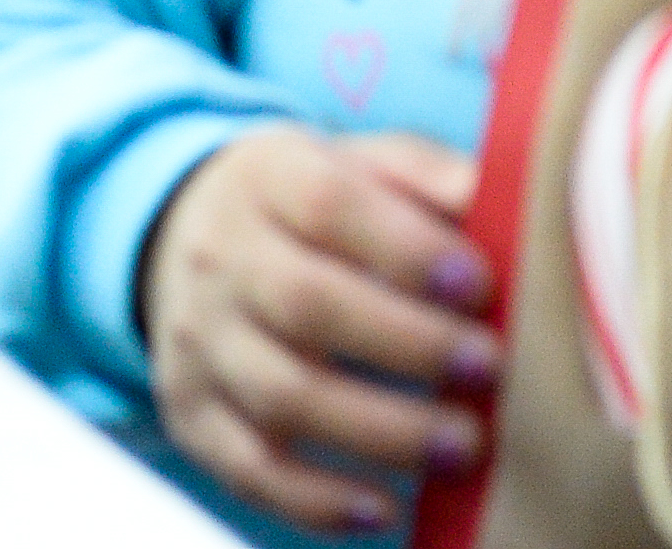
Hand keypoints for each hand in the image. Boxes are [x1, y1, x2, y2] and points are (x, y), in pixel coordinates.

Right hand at [140, 128, 498, 534]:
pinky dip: (318, 501)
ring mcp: (199, 342)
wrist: (184, 237)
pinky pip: (250, 469)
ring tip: (462, 445)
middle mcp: (221, 259)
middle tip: (488, 369)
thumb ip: (418, 173)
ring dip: (382, 432)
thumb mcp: (350, 162)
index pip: (329, 204)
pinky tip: (385, 509)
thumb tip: (483, 194)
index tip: (477, 284)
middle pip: (307, 304)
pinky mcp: (192, 415)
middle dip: (409, 344)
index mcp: (267, 179)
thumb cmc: (305, 206)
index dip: (405, 248)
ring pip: (283, 396)